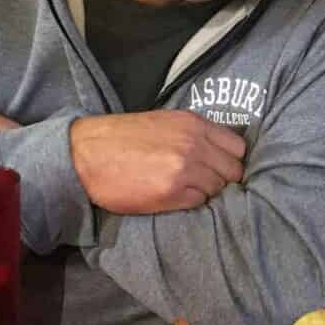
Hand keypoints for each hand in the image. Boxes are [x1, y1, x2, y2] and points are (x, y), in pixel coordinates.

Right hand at [71, 110, 246, 214]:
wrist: (86, 154)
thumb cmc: (123, 138)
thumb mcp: (165, 122)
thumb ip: (196, 133)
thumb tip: (221, 151)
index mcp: (194, 124)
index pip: (238, 147)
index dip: (232, 160)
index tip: (222, 166)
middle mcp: (194, 145)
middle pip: (234, 171)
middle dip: (224, 179)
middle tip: (206, 182)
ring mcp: (185, 170)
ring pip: (218, 189)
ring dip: (207, 192)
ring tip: (186, 189)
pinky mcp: (171, 193)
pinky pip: (199, 202)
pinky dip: (191, 202)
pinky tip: (175, 196)